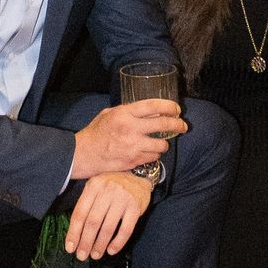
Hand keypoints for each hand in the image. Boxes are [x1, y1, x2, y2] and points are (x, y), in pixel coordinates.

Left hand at [64, 171, 152, 259]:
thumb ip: (86, 203)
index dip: (74, 233)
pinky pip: (126, 230)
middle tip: (81, 256)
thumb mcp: (96, 186)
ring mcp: (122, 199)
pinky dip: (118, 243)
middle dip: (85, 242)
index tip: (70, 248)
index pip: (80, 213)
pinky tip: (111, 250)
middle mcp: (107, 191)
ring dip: (100, 244)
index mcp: (93, 186)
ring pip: (108, 228)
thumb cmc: (112, 184)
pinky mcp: (135, 207)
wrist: (138, 176)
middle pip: (92, 222)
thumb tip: (75, 232)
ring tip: (95, 255)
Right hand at [70, 98, 185, 178]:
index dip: (169, 106)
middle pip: (164, 124)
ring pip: (162, 145)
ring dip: (164, 144)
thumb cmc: (96, 132)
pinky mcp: (134, 161)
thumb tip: (147, 110)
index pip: (153, 106)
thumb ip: (127, 111)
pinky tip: (149, 152)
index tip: (177, 108)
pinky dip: (154, 155)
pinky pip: (153, 157)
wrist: (84, 154)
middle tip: (183, 125)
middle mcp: (131, 129)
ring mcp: (133, 146)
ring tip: (161, 143)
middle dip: (178, 124)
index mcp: (124, 114)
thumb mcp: (109, 114)